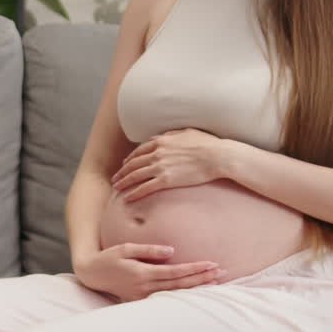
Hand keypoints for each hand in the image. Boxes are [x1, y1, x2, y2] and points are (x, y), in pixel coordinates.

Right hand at [74, 243, 225, 301]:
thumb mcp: (126, 248)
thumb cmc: (110, 258)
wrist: (92, 275)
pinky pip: (167, 299)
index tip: (211, 264)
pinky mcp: (142, 301)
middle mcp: (145, 288)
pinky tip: (197, 290)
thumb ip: (149, 249)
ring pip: (176, 294)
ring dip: (196, 288)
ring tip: (215, 281)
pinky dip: (184, 294)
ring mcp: (143, 297)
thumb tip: (171, 250)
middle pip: (180, 285)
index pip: (175, 272)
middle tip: (221, 272)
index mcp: (142, 273)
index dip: (195, 269)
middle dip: (201, 278)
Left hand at [110, 129, 224, 202]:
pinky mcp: (166, 180)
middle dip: (122, 172)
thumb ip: (171, 135)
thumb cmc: (206, 144)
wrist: (216, 156)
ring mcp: (160, 167)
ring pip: (136, 176)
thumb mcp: (187, 132)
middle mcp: (157, 153)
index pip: (139, 151)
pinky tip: (128, 199)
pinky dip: (134, 193)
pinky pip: (145, 188)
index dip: (130, 159)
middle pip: (133, 164)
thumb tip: (162, 137)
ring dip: (124, 183)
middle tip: (115, 179)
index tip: (124, 165)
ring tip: (117, 188)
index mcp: (161, 141)